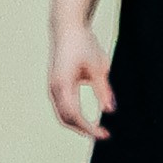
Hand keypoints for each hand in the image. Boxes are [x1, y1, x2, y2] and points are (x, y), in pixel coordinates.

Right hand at [49, 22, 114, 137]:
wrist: (67, 27)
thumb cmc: (83, 44)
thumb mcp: (99, 66)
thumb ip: (103, 90)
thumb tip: (110, 110)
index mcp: (63, 84)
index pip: (75, 115)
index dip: (89, 127)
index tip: (104, 134)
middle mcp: (54, 88)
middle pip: (66, 119)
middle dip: (83, 130)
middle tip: (102, 134)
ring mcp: (52, 87)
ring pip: (62, 114)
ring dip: (77, 124)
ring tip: (95, 128)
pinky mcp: (54, 85)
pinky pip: (61, 107)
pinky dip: (72, 116)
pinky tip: (85, 118)